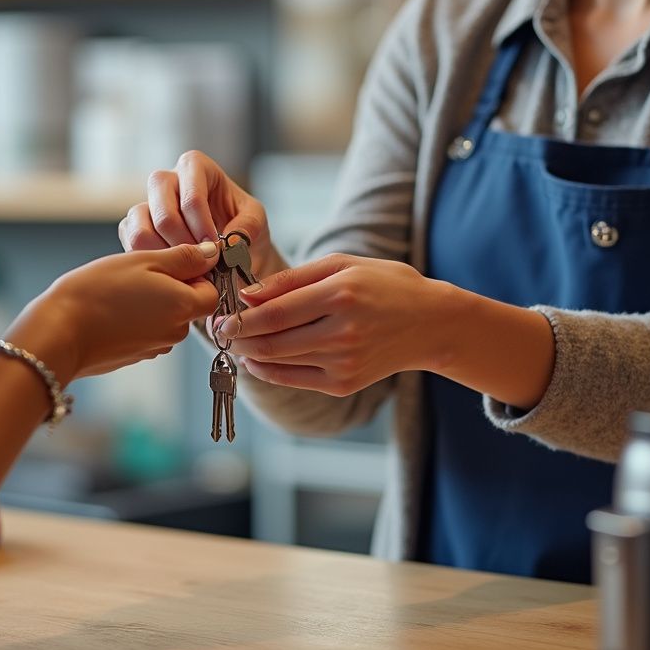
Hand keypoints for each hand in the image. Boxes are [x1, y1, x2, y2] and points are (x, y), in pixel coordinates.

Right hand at [6, 242, 220, 382]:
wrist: (59, 332)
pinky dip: (135, 317)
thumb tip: (212, 254)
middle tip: (138, 271)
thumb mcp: (144, 260)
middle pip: (189, 305)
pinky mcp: (134, 355)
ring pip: (166, 317)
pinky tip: (111, 307)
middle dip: (171, 286)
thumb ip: (184, 258)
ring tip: (120, 289)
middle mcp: (175, 332)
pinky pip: (146, 330)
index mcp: (184, 307)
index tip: (169, 261)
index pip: (212, 291)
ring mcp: (154, 347)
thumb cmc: (99, 291)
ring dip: (151, 301)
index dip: (195, 273)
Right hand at [118, 150, 285, 279]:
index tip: (216, 248)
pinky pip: (131, 241)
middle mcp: (166, 180)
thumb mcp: (256, 221)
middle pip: (163, 211)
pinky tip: (174, 270)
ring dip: (167, 254)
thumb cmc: (243, 228)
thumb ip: (248, 226)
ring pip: (141, 227)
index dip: (202, 224)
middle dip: (184, 243)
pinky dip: (152, 261)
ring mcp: (147, 202)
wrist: (230, 252)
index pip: (192, 194)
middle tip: (202, 262)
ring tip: (189, 269)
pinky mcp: (133, 225)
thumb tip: (229, 241)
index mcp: (196, 167)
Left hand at [222, 253, 447, 396]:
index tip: (219, 315)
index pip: (275, 313)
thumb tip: (248, 294)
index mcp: (341, 295)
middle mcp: (343, 332)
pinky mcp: (344, 384)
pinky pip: (294, 379)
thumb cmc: (383, 285)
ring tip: (236, 340)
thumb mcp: (341, 265)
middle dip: (237, 337)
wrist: (430, 324)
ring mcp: (344, 362)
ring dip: (249, 352)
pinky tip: (257, 358)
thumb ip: (292, 279)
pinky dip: (268, 370)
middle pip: (272, 341)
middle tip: (219, 329)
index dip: (240, 317)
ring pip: (279, 361)